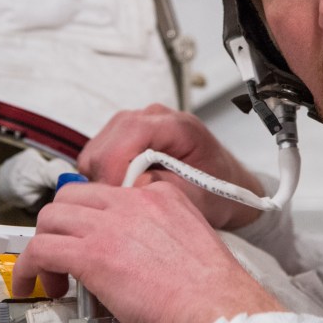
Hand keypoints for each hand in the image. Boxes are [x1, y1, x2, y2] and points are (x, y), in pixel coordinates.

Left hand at [11, 180, 284, 322]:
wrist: (219, 311)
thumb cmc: (212, 294)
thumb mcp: (192, 240)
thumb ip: (161, 234)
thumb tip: (135, 255)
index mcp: (160, 195)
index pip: (108, 192)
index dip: (92, 218)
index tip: (89, 239)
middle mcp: (132, 201)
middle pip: (72, 197)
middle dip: (60, 226)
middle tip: (63, 256)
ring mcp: (110, 225)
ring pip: (50, 218)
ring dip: (42, 247)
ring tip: (50, 277)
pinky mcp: (91, 254)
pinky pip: (40, 250)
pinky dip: (27, 269)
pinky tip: (32, 286)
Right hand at [78, 103, 266, 229]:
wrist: (226, 186)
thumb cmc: (218, 191)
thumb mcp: (201, 198)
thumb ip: (168, 188)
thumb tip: (134, 184)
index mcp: (178, 126)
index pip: (131, 133)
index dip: (116, 166)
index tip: (117, 197)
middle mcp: (153, 117)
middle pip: (107, 141)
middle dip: (107, 177)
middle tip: (123, 204)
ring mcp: (136, 124)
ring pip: (96, 149)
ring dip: (103, 178)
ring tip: (128, 198)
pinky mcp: (123, 137)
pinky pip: (98, 155)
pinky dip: (103, 176)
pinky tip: (125, 190)